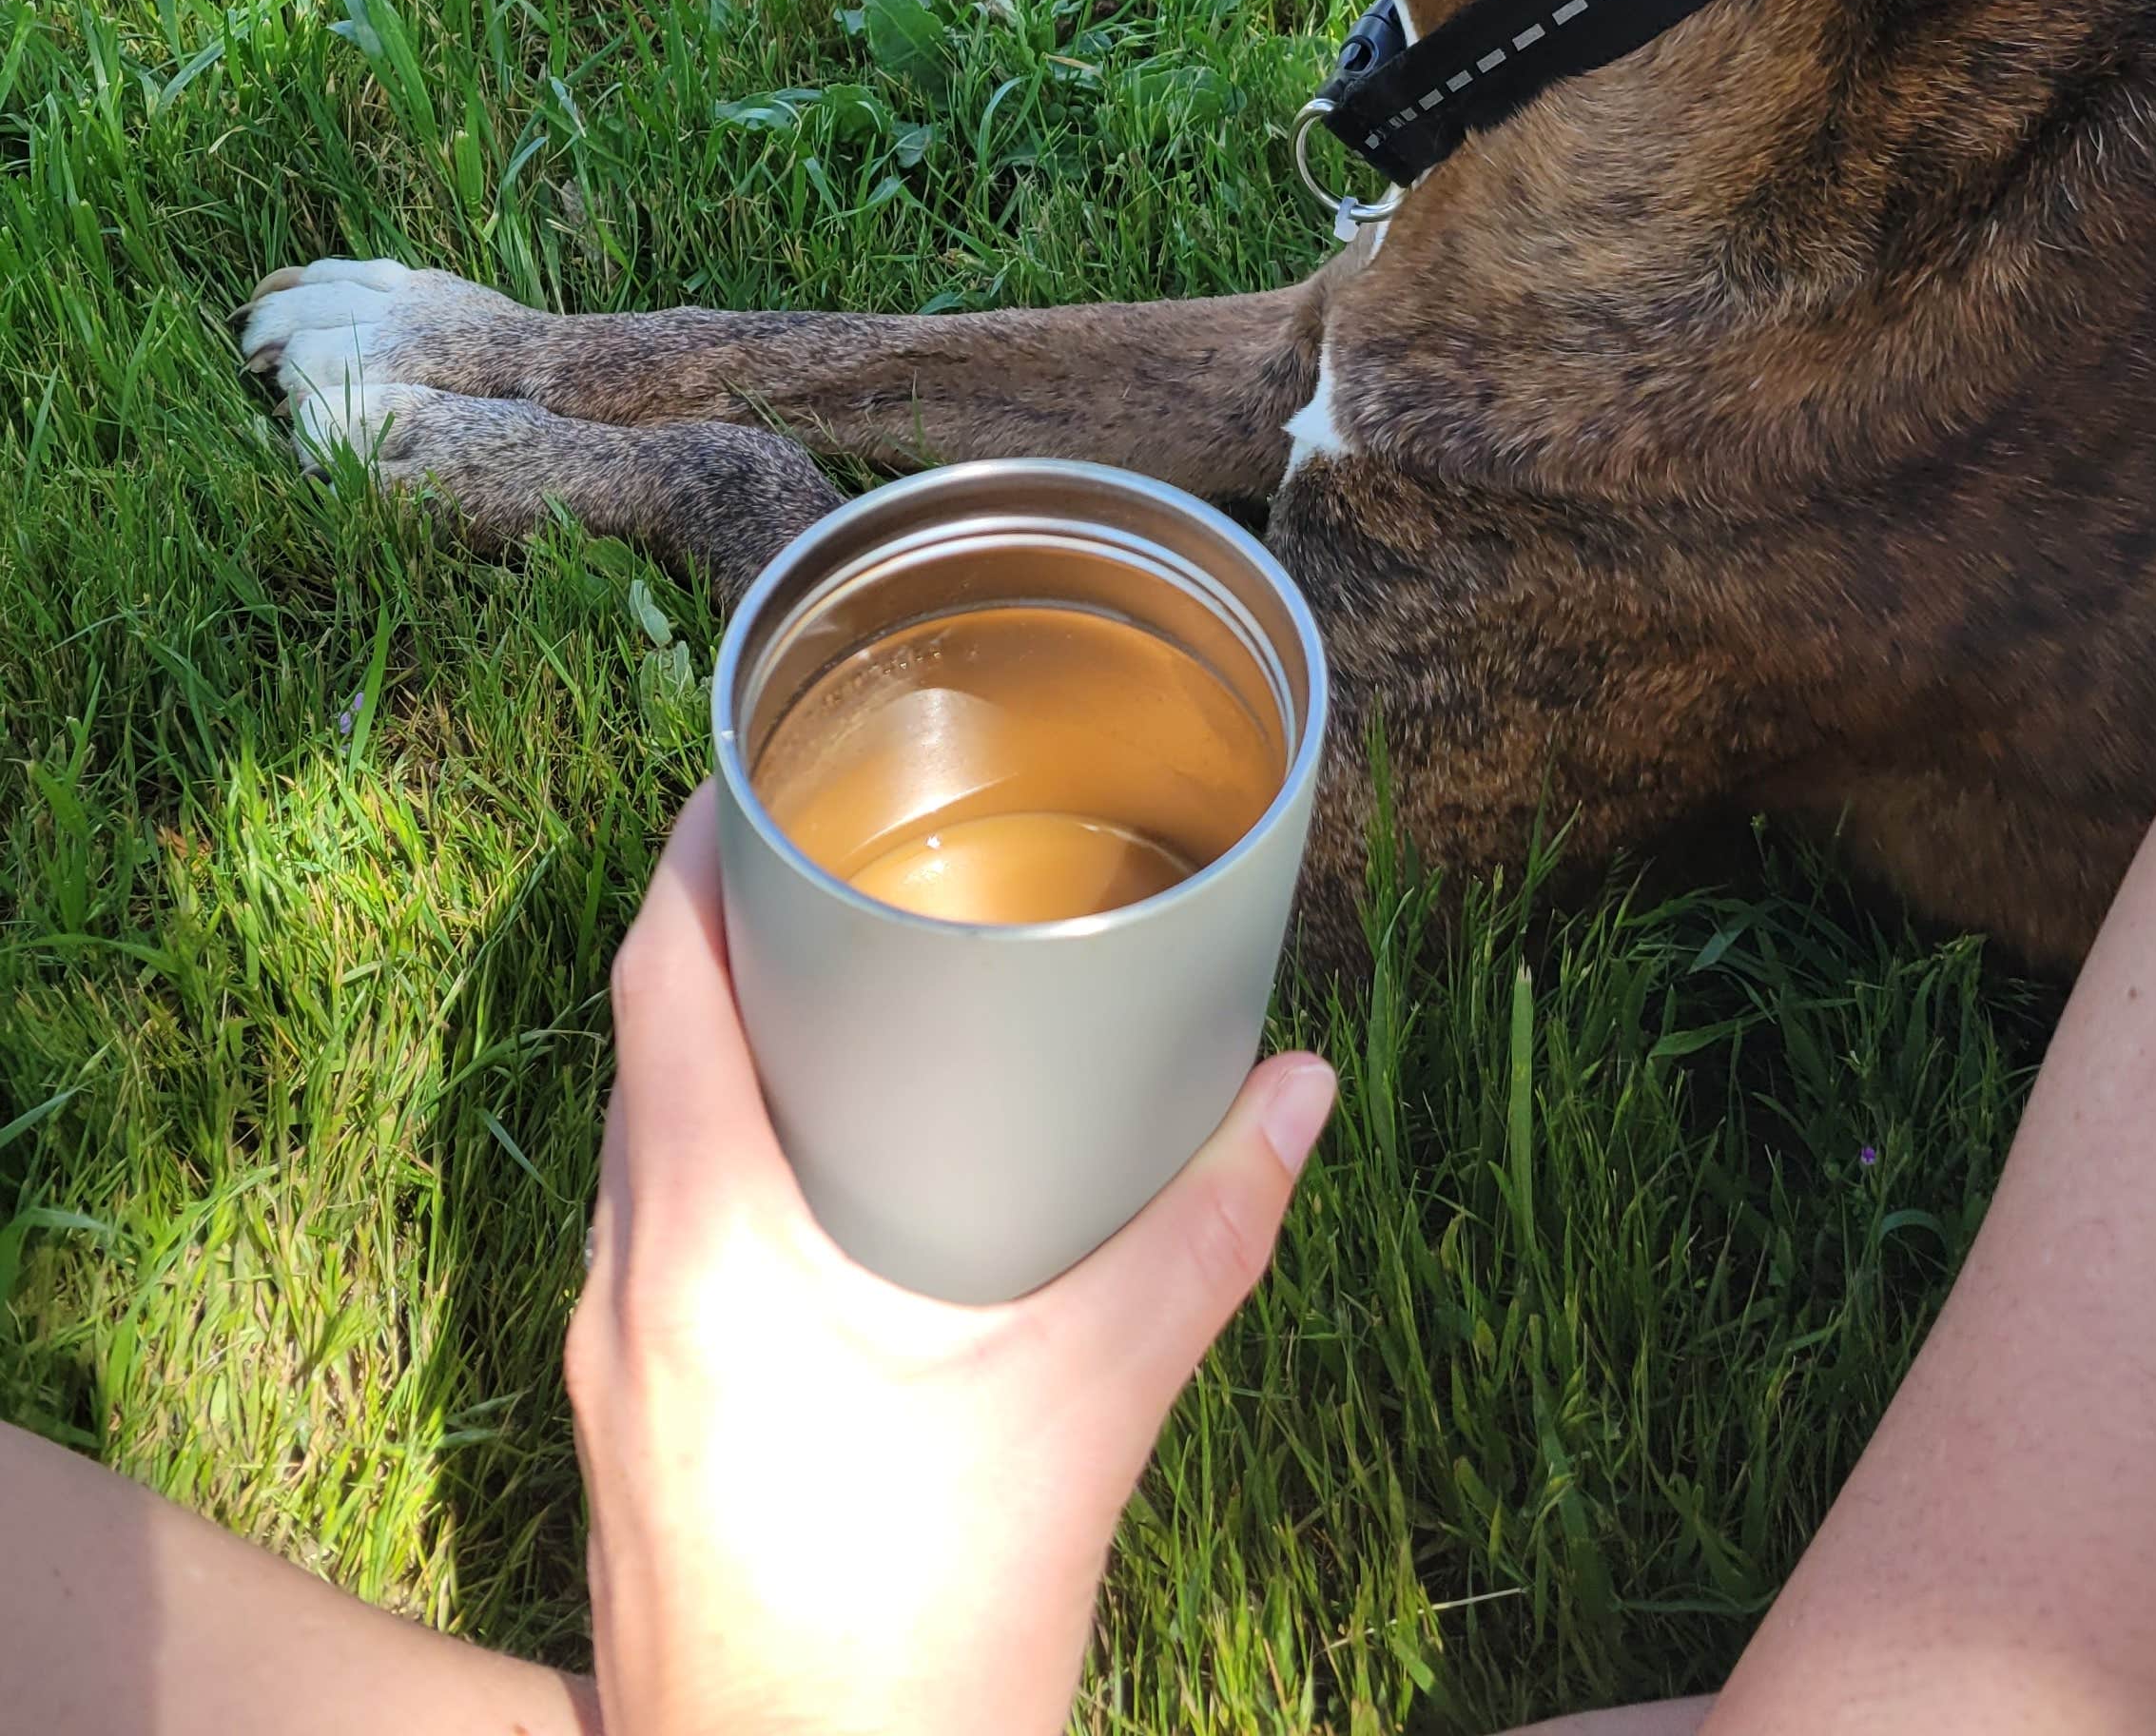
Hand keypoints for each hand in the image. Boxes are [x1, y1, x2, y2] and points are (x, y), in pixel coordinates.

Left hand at [565, 789, 1335, 1735]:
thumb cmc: (925, 1634)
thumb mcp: (1089, 1406)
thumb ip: (1203, 1232)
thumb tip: (1299, 1087)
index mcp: (703, 1243)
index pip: (657, 980)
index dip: (693, 852)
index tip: (757, 770)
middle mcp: (623, 1289)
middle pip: (639, 1048)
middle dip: (720, 932)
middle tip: (828, 854)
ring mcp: (606, 1375)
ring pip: (637, 1148)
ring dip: (713, 1051)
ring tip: (830, 989)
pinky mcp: (627, 1441)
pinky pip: (647, 1238)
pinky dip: (712, 1157)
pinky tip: (813, 1179)